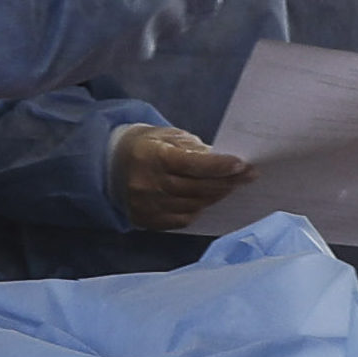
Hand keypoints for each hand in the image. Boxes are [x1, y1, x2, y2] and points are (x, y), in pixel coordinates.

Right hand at [109, 123, 251, 232]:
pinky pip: (182, 219)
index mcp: (153, 156)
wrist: (109, 165)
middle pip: (197, 188)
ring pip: (194, 205)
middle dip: (227, 182)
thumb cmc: (146, 146)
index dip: (220, 166)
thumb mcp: (168, 136)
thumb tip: (223, 162)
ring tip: (231, 187)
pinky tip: (207, 199)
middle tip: (248, 176)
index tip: (243, 165)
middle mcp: (148, 183)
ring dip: (216, 196)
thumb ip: (194, 149)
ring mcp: (147, 205)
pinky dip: (199, 209)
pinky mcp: (146, 220)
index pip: (192, 165)